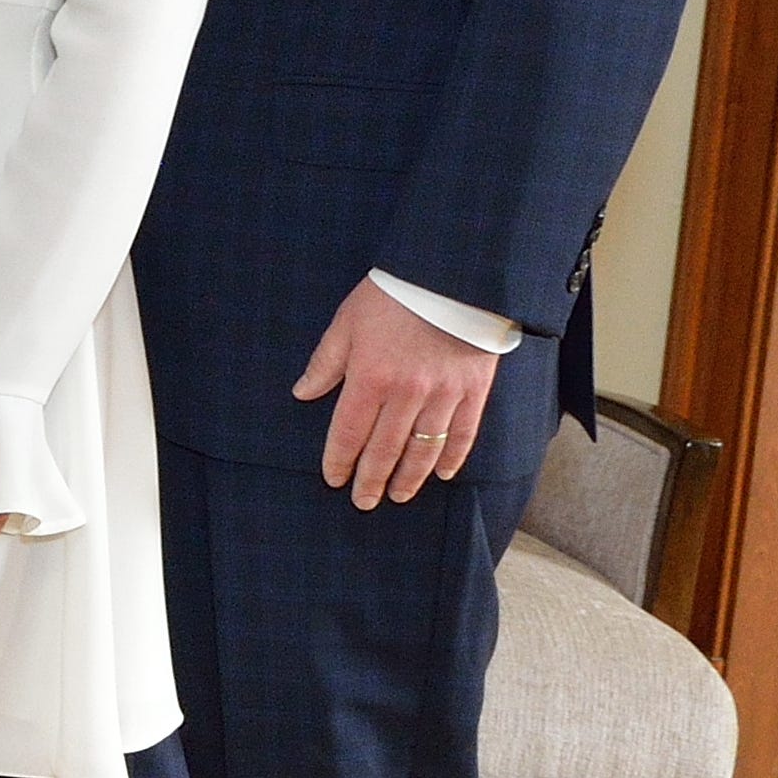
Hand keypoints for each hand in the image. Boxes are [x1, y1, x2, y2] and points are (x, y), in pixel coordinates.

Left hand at [296, 275, 502, 507]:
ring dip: (409, 477)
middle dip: (372, 479)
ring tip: (397, 495)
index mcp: (371, 378)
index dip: (340, 459)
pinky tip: (442, 474)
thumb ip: (326, 362)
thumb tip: (303, 393)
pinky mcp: (474, 390)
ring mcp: (444, 394)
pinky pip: (463, 434)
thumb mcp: (347, 323)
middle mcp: (407, 393)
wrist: (451, 275)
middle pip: (385, 449)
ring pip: (424, 449)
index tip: (334, 479)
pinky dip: (452, 458)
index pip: (350, 432)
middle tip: (363, 502)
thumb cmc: (393, 295)